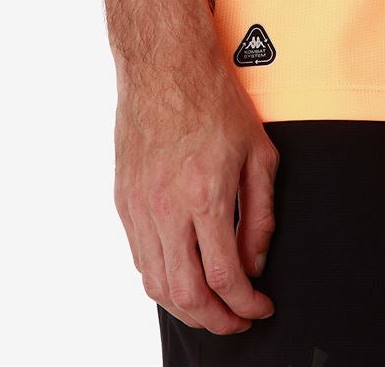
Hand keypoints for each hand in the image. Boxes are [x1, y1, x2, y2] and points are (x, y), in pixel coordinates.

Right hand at [114, 50, 279, 333]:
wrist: (165, 65)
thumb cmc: (215, 100)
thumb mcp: (259, 153)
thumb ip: (261, 215)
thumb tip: (254, 264)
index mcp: (205, 195)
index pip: (225, 277)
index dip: (246, 305)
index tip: (260, 307)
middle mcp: (166, 208)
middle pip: (186, 294)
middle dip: (216, 321)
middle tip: (237, 320)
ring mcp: (139, 207)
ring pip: (156, 284)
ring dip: (186, 307)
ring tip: (211, 307)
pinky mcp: (123, 201)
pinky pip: (140, 259)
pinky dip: (162, 280)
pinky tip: (183, 277)